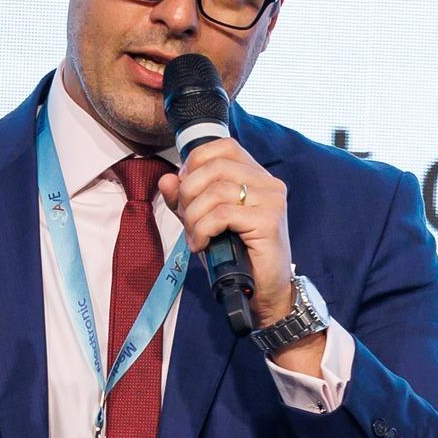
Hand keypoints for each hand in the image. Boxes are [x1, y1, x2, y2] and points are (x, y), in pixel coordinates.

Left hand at [159, 139, 296, 328]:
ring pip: (215, 192)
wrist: (263, 290)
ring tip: (194, 236)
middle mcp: (267, 182)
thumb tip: (167, 179)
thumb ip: (185, 200)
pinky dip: (203, 229)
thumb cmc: (236, 255)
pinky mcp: (268, 220)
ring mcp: (271, 200)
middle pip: (214, 167)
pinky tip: (202, 244)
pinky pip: (222, 215)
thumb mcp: (204, 221)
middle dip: (189, 193)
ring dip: (194, 217)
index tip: (185, 190)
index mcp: (256, 175)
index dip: (195, 163)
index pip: (223, 147)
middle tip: (187, 219)